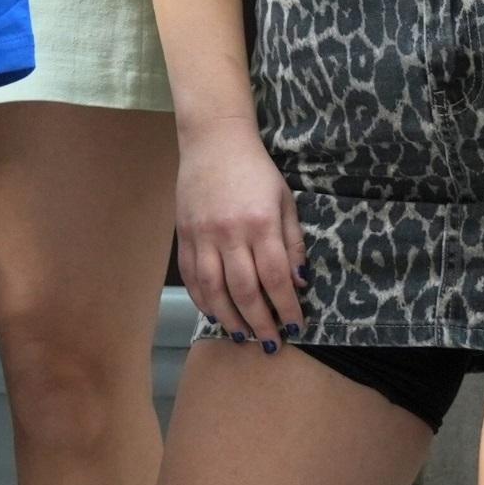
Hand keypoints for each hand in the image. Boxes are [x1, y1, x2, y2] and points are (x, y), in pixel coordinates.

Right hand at [177, 119, 303, 347]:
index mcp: (260, 223)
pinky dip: (202, 299)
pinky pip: (191, 276)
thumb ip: (292, 243)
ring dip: (229, 318)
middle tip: (271, 342)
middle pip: (244, 290)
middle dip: (260, 322)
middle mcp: (229, 233)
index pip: (275, 277)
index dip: (287, 306)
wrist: (214, 142)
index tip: (297, 325)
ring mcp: (202, 235)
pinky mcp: (184, 235)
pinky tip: (214, 313)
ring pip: (213, 289)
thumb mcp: (285, 201)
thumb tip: (299, 282)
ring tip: (242, 336)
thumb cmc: (256, 171)